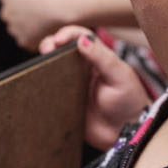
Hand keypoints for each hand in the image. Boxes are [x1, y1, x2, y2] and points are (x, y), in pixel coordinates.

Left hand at [0, 0, 67, 46]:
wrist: (62, 3)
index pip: (11, 1)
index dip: (24, 2)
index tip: (34, 4)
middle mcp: (7, 13)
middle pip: (13, 17)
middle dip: (23, 16)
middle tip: (40, 15)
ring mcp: (14, 28)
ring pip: (20, 30)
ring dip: (29, 28)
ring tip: (46, 23)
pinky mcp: (25, 41)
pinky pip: (30, 41)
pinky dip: (37, 38)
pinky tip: (48, 31)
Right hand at [40, 26, 152, 146]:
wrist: (126, 133)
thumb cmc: (129, 101)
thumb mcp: (119, 77)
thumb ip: (102, 58)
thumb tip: (82, 40)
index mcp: (97, 58)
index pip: (80, 37)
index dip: (67, 34)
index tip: (58, 40)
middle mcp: (83, 70)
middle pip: (61, 51)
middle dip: (49, 45)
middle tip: (46, 50)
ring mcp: (72, 87)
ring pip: (52, 70)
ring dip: (43, 65)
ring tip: (39, 66)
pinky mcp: (65, 104)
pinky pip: (50, 93)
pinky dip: (42, 88)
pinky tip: (38, 87)